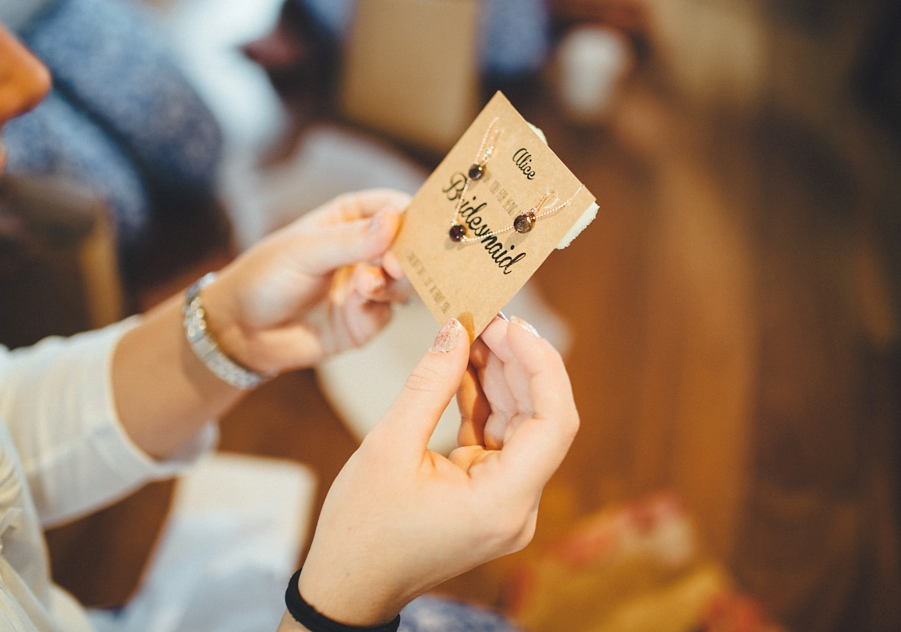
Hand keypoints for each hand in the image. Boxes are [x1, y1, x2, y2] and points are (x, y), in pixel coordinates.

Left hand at [201, 189, 411, 376]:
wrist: (239, 332)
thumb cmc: (264, 277)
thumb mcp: (303, 250)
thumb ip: (350, 239)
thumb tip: (395, 219)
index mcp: (350, 219)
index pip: (394, 206)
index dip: (412, 214)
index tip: (423, 225)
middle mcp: (365, 250)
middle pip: (409, 246)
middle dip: (410, 253)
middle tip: (397, 262)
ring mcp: (368, 286)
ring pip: (405, 280)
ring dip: (394, 281)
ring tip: (368, 283)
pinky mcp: (366, 321)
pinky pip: (389, 312)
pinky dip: (379, 306)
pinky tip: (358, 302)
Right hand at [293, 315, 579, 626]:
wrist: (347, 585)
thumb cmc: (361, 530)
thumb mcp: (388, 447)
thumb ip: (429, 384)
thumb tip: (457, 327)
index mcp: (503, 503)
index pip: (553, 424)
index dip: (542, 367)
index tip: (515, 325)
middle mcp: (517, 506)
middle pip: (541, 419)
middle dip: (518, 363)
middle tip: (489, 315)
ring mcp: (505, 501)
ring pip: (521, 424)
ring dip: (500, 376)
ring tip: (475, 329)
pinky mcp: (489, 494)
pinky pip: (497, 437)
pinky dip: (484, 399)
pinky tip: (465, 363)